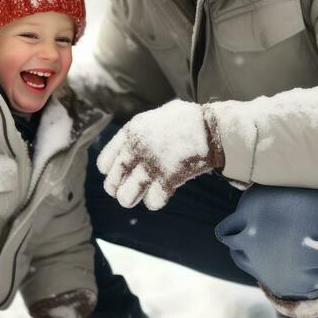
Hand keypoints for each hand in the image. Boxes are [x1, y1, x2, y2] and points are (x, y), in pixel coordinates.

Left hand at [97, 100, 223, 210]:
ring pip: (127, 195)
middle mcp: (136, 148)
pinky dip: (154, 201)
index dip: (109, 171)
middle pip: (113, 180)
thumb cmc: (186, 120)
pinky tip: (157, 197)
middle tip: (121, 193)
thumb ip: (141, 130)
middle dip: (116, 189)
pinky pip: (152, 200)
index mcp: (131, 131)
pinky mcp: (168, 178)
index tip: (113, 174)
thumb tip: (132, 141)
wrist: (211, 127)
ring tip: (132, 200)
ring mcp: (151, 164)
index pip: (105, 161)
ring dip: (130, 199)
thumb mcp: (156, 116)